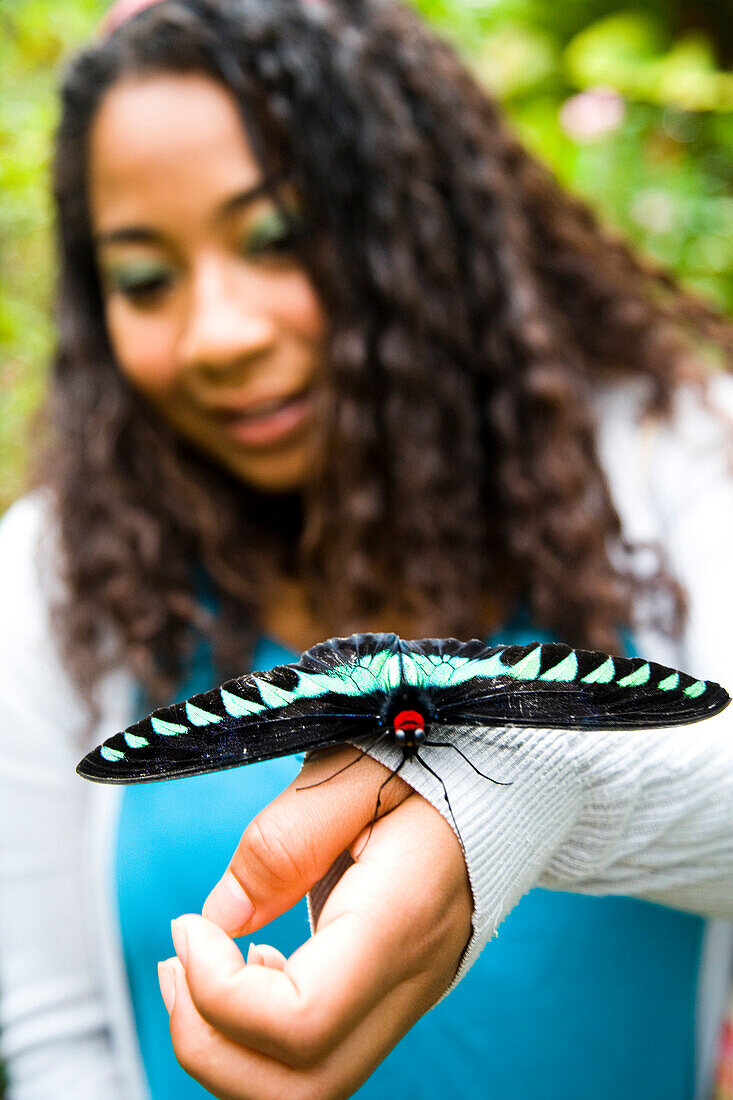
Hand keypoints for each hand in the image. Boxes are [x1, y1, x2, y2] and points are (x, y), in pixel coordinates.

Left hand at [158, 747, 472, 1099]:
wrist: (501, 781)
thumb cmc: (427, 761)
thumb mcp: (352, 770)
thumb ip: (283, 839)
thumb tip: (218, 917)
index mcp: (399, 919)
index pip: (301, 1022)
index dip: (220, 992)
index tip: (187, 924)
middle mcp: (410, 980)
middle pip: (299, 1088)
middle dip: (208, 1042)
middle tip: (174, 961)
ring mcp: (408, 998)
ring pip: (308, 1089)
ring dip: (228, 1047)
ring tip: (195, 967)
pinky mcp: (395, 996)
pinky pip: (321, 1055)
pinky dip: (262, 1037)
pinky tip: (252, 965)